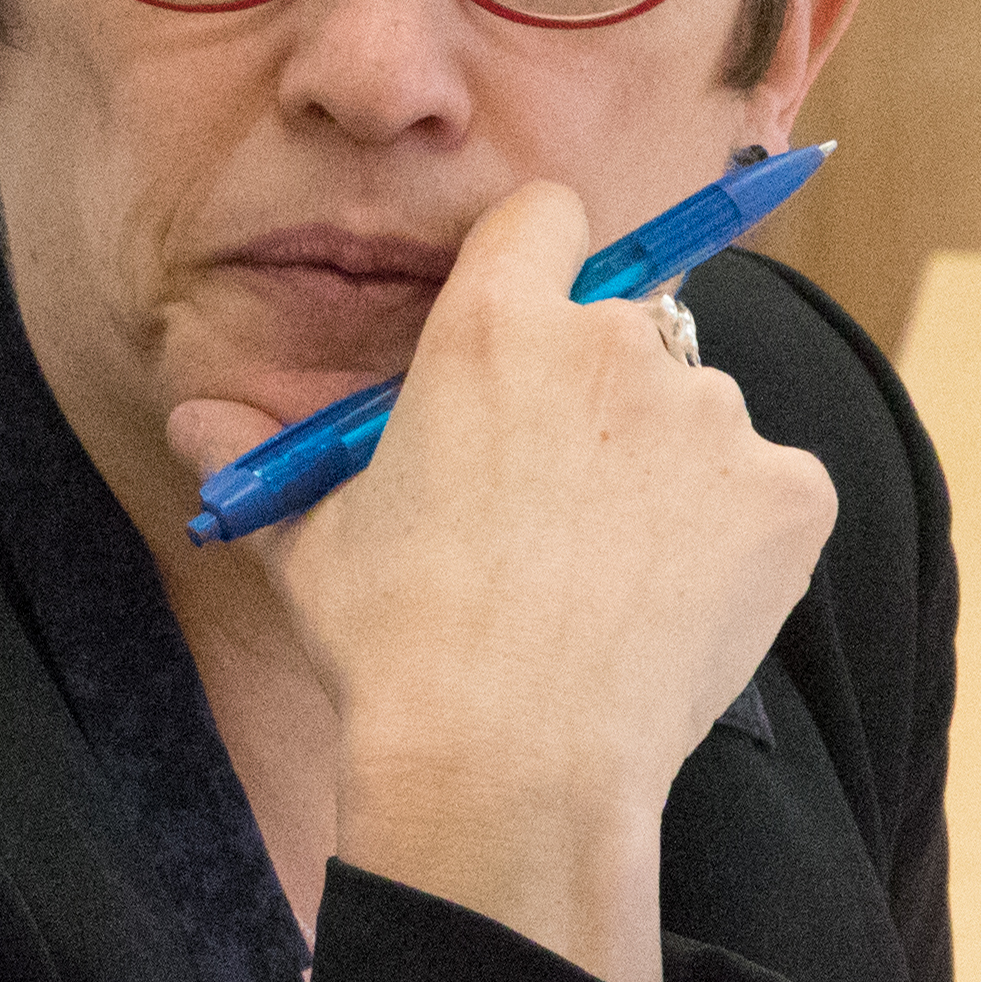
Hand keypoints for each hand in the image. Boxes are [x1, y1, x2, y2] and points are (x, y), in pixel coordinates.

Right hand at [167, 179, 832, 981]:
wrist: (511, 765)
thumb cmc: (396, 646)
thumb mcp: (310, 541)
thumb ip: (267, 457)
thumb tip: (190, 419)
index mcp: (493, 327)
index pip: (546, 216)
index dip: (538, 262)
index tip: (532, 325)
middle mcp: (614, 344)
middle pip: (625, 329)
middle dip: (599, 398)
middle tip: (553, 505)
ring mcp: (717, 417)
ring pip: (699, 418)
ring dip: (667, 471)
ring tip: (609, 579)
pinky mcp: (790, 493)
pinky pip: (769, 490)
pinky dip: (735, 537)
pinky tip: (672, 607)